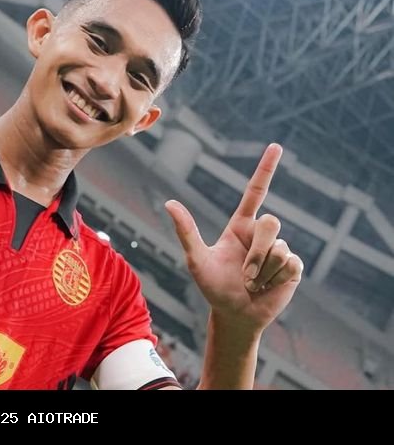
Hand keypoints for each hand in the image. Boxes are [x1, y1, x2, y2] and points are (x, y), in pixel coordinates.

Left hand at [165, 144, 303, 332]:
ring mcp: (279, 250)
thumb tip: (169, 203)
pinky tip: (268, 287)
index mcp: (241, 226)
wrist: (234, 315)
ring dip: (263, 270)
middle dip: (258, 251)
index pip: (255, 191)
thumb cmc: (213, 287)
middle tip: (245, 274)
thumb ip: (186, 231)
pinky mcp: (293, 267)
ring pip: (280, 247)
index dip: (266, 169)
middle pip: (272, 222)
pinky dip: (275, 279)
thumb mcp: (196, 260)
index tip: (276, 146)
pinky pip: (290, 264)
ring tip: (252, 283)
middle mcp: (261, 234)